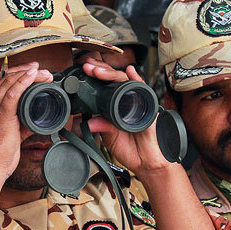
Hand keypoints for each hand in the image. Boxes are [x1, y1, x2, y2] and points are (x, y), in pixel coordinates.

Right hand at [0, 62, 52, 180]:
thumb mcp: (4, 136)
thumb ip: (17, 126)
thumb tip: (32, 122)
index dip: (12, 73)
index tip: (27, 71)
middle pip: (4, 78)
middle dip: (23, 71)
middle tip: (39, 69)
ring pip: (9, 82)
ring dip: (28, 74)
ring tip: (42, 72)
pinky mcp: (0, 115)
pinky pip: (13, 92)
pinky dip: (24, 81)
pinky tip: (34, 75)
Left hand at [77, 59, 175, 179]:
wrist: (148, 163)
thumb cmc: (132, 149)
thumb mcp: (110, 137)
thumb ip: (100, 127)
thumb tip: (84, 121)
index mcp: (115, 107)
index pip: (104, 87)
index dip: (94, 79)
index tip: (82, 73)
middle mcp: (126, 101)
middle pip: (113, 80)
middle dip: (99, 71)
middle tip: (87, 67)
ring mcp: (137, 102)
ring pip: (124, 81)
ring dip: (111, 73)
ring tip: (98, 71)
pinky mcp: (148, 106)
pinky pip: (143, 89)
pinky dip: (136, 79)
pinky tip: (130, 71)